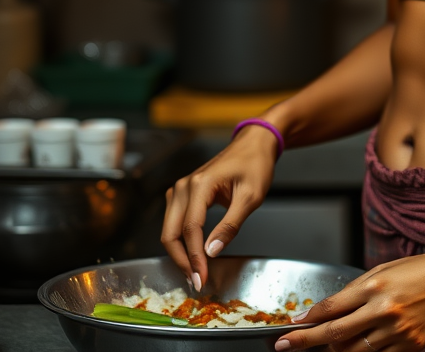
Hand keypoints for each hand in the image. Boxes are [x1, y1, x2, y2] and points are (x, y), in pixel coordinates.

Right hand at [161, 125, 277, 290]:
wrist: (254, 143)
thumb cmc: (255, 165)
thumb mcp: (250, 196)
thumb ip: (230, 225)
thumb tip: (212, 252)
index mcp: (199, 185)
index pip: (190, 229)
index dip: (194, 258)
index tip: (201, 279)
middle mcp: (183, 187)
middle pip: (170, 232)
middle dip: (181, 260)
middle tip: (196, 281)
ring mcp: (180, 189)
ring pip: (169, 229)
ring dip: (180, 253)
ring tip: (195, 273)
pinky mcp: (183, 194)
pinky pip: (176, 222)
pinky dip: (182, 241)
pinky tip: (193, 256)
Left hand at [273, 233, 424, 351]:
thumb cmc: (423, 268)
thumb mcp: (386, 269)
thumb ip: (359, 290)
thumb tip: (332, 308)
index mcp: (374, 285)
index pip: (332, 306)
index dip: (308, 319)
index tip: (292, 326)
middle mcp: (382, 309)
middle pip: (334, 332)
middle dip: (306, 341)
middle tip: (286, 345)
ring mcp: (396, 331)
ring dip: (336, 351)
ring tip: (327, 347)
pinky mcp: (410, 346)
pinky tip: (357, 350)